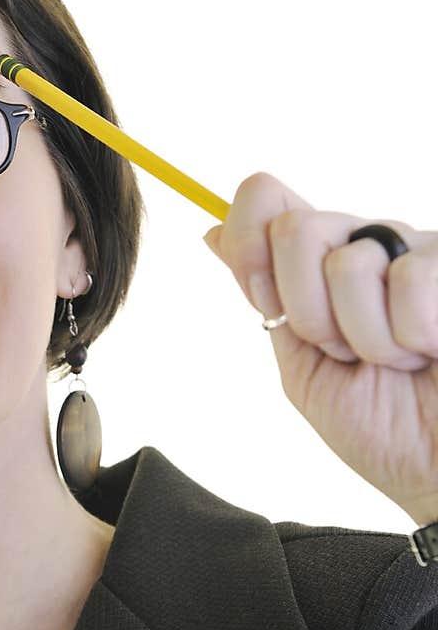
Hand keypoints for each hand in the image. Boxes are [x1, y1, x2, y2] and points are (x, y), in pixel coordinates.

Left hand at [202, 173, 437, 525]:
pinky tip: (432, 351)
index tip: (261, 294)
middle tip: (346, 352)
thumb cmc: (382, 429)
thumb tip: (213, 231)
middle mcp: (370, 243)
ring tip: (397, 361)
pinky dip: (411, 336)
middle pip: (297, 230)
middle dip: (308, 313)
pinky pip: (409, 279)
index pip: (266, 200)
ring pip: (349, 262)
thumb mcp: (305, 366)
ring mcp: (418, 250)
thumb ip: (267, 297)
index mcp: (323, 264)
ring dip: (365, 336)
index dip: (249, 240)